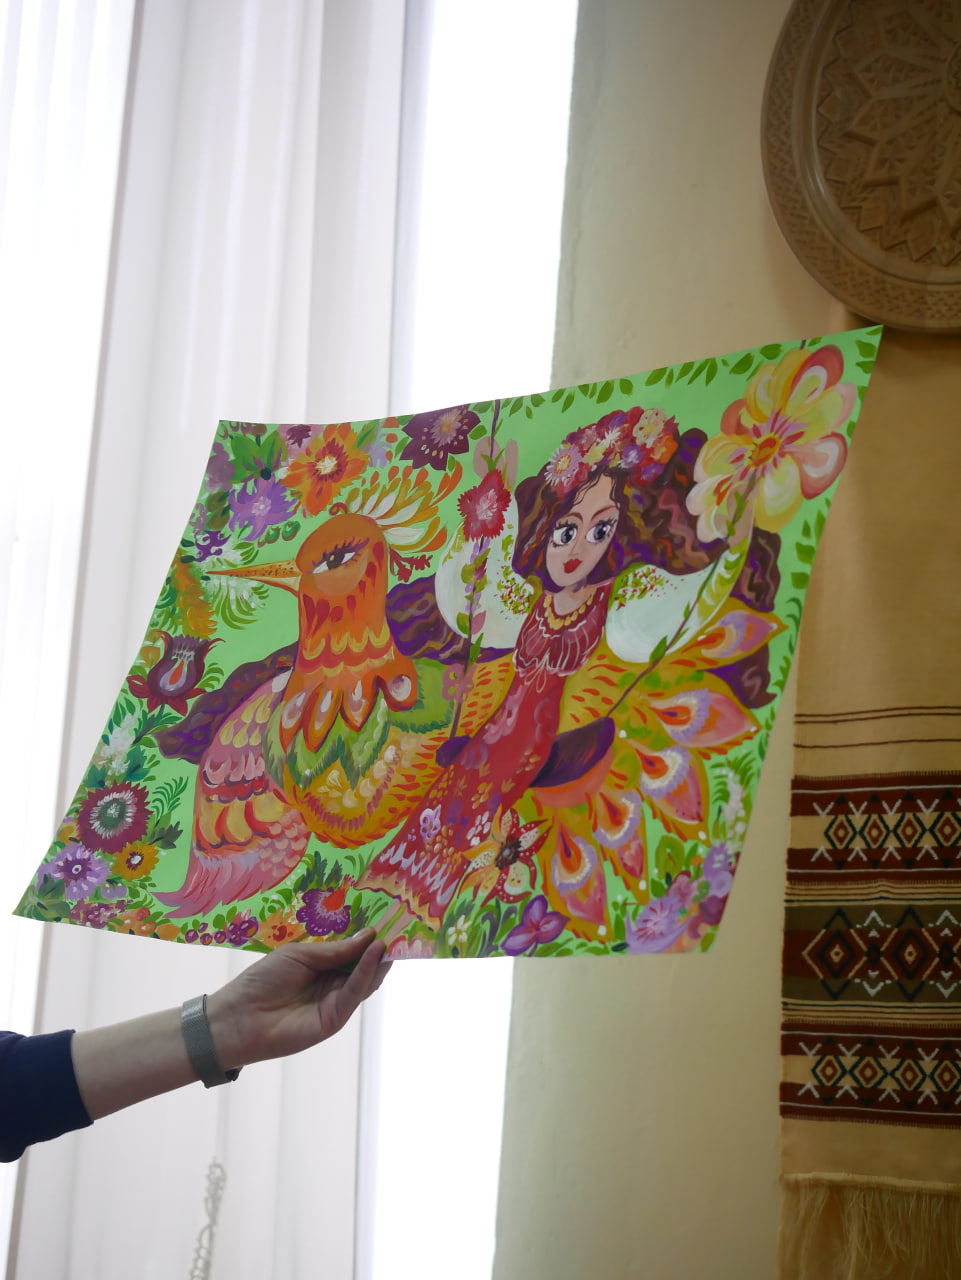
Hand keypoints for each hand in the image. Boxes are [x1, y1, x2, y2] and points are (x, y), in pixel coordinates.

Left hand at [206, 929, 389, 1070]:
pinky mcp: (335, 1019)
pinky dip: (367, 971)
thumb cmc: (262, 980)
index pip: (353, 951)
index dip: (369, 938)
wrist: (238, 1017)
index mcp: (323, 967)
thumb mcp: (301, 955)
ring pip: (365, 979)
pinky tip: (375, 952)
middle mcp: (333, 984)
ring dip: (379, 957)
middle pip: (364, 966)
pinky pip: (355, 992)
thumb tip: (370, 936)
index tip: (388, 918)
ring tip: (392, 934)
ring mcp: (335, 1003)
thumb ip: (336, 950)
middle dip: (381, 947)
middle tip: (400, 924)